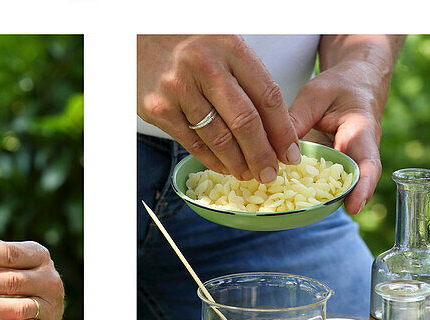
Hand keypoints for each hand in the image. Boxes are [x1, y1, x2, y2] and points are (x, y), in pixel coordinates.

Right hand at [137, 35, 300, 181]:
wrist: (139, 34)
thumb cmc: (188, 42)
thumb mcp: (223, 47)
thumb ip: (246, 80)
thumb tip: (274, 128)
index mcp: (229, 47)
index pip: (266, 95)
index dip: (282, 130)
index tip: (290, 153)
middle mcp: (205, 67)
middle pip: (245, 122)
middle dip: (262, 155)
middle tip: (270, 174)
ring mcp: (179, 89)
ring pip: (219, 139)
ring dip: (238, 163)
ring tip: (249, 175)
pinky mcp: (159, 110)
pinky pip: (194, 144)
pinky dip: (213, 161)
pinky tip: (225, 167)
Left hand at [289, 61, 389, 213]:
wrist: (355, 85)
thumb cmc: (340, 86)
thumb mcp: (316, 95)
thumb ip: (297, 118)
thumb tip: (272, 145)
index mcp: (361, 133)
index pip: (368, 164)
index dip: (363, 187)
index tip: (354, 207)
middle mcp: (357, 157)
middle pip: (350, 186)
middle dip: (333, 203)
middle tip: (310, 215)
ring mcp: (344, 167)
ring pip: (333, 190)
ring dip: (314, 203)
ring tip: (289, 212)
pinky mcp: (331, 172)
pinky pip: (320, 186)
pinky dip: (303, 195)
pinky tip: (280, 202)